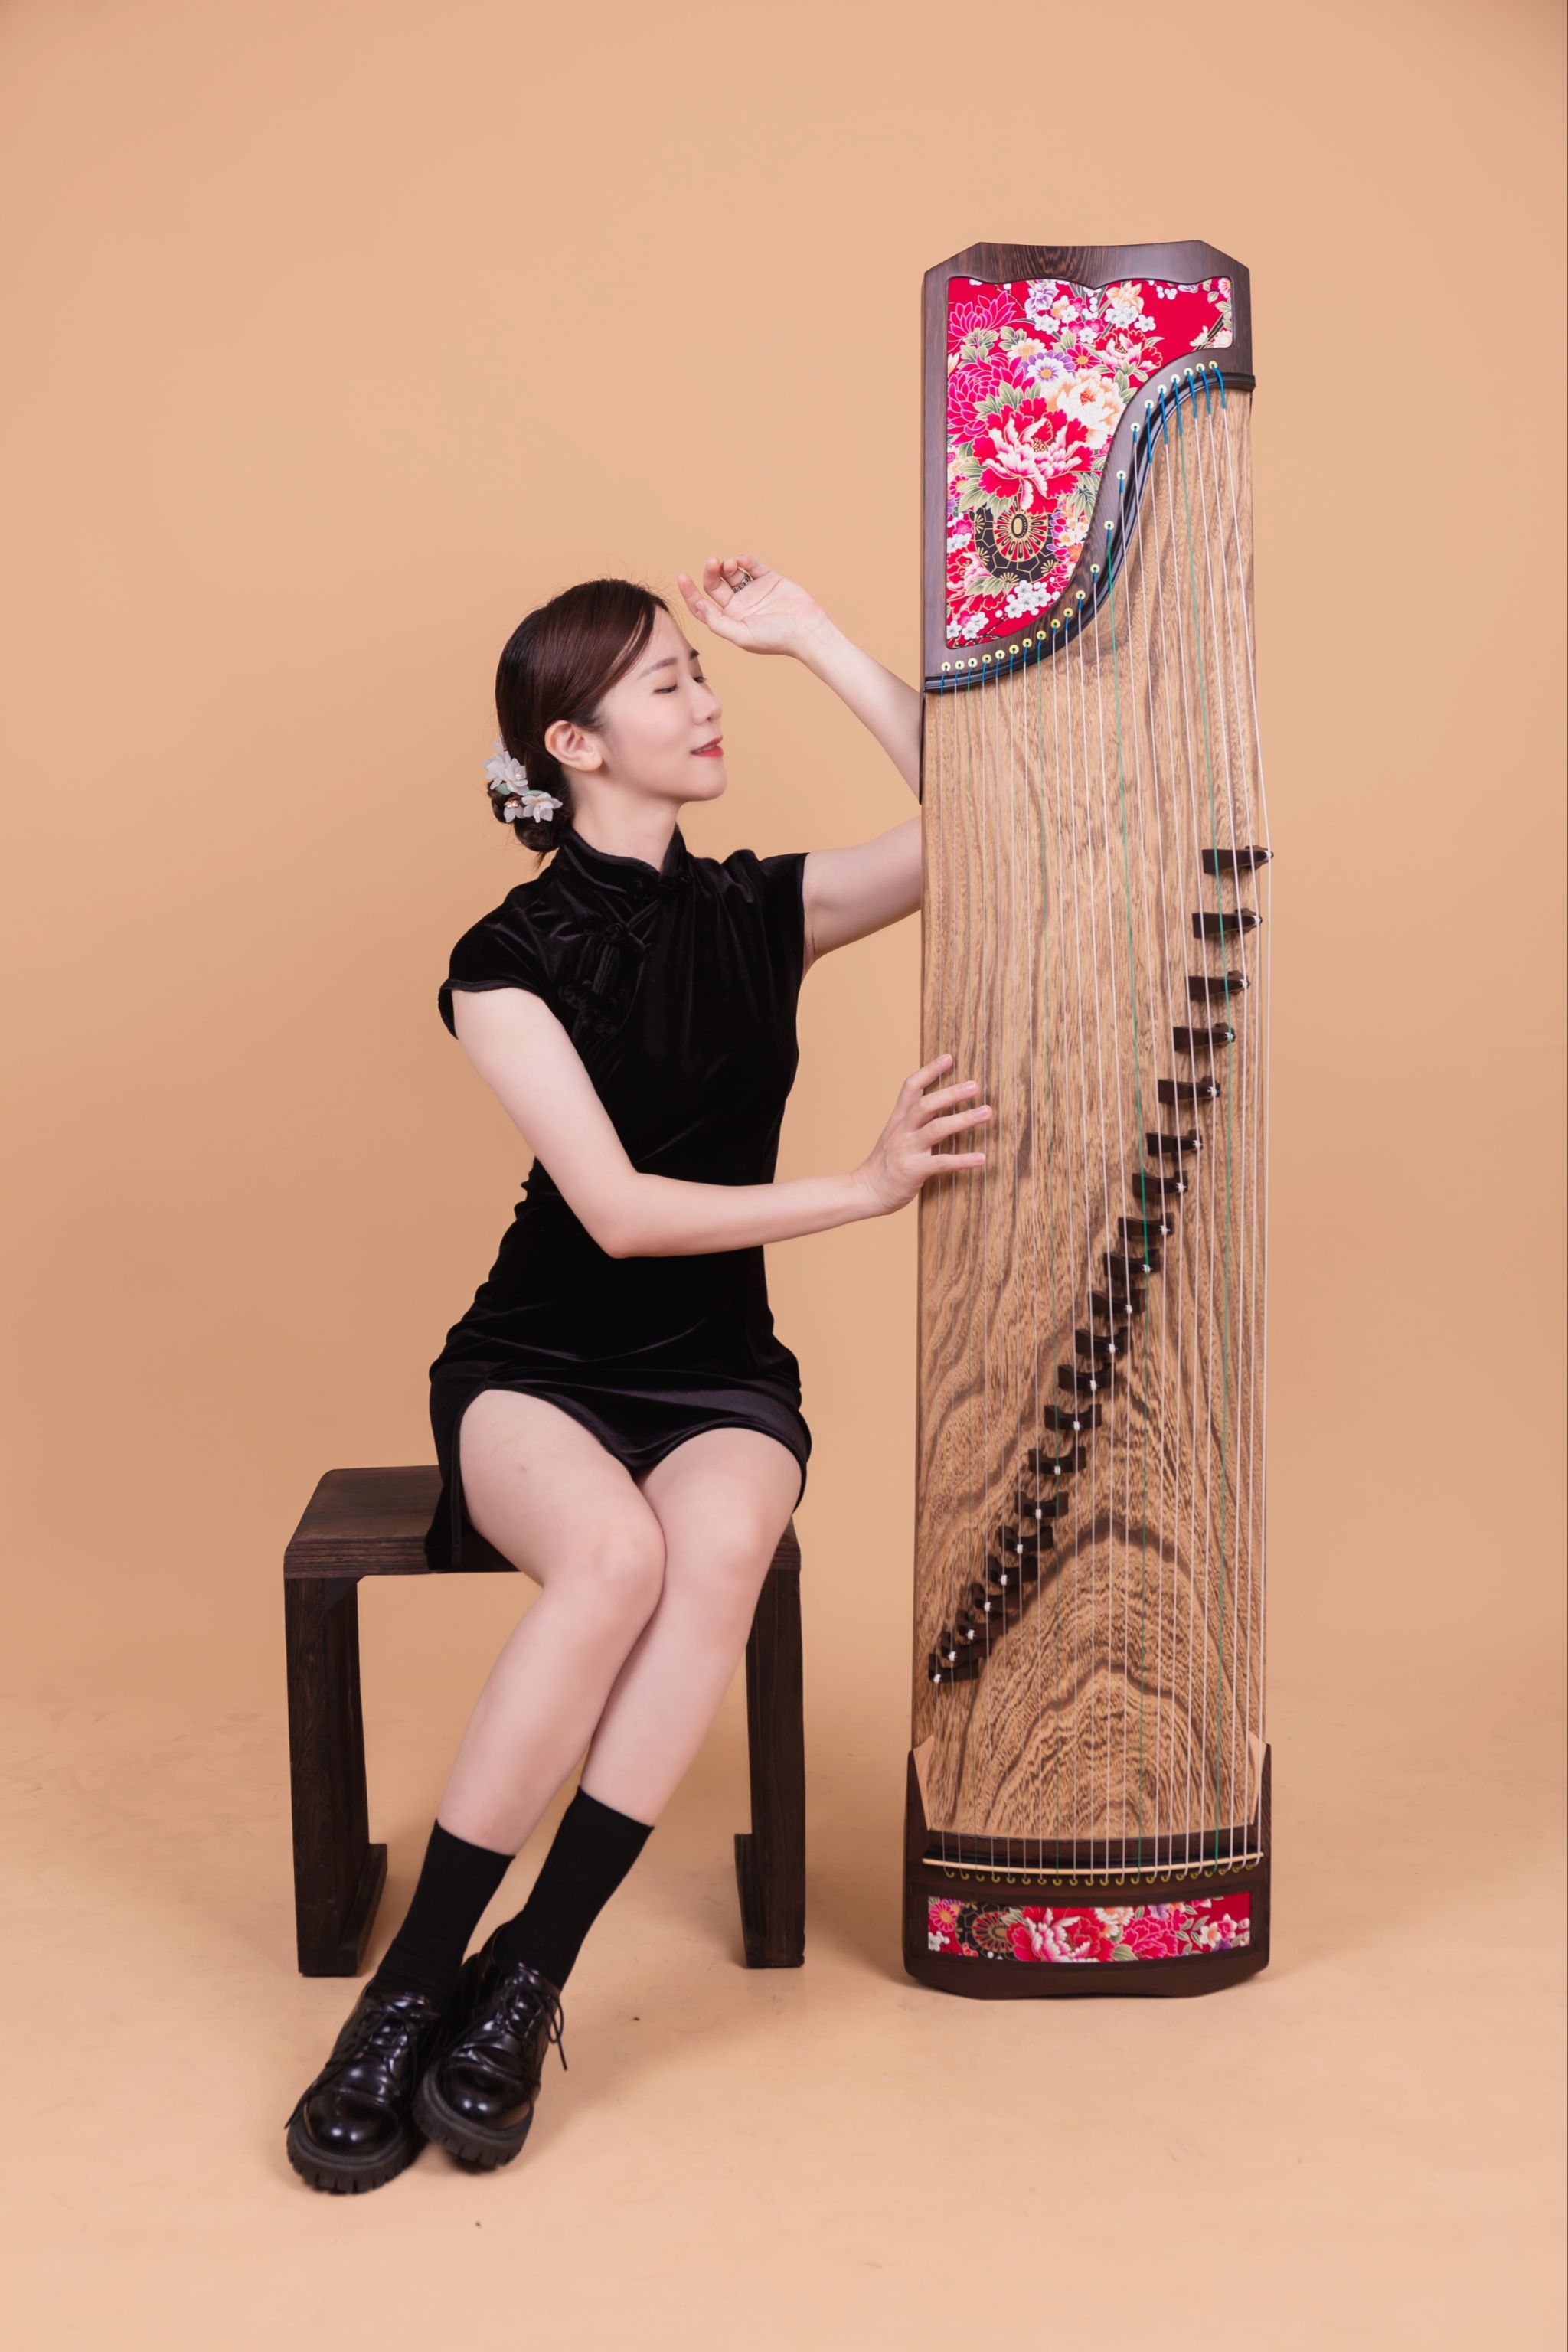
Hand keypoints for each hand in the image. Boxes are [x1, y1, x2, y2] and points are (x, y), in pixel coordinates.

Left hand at [675, 551, 828, 658]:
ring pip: (731, 573)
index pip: (702, 605)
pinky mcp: (768, 579)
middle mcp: (739, 605)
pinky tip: (743, 560)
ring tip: (730, 564)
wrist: (806, 630)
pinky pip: (752, 565)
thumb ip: (718, 623)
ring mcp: (753, 591)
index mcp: (729, 620)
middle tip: (713, 562)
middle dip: (711, 572)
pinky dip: (746, 560)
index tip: (682, 577)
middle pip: (715, 585)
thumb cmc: (775, 639)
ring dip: (727, 565)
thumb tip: (700, 606)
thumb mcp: (742, 636)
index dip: (690, 592)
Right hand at [853, 1053, 990, 1216]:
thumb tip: (936, 1103)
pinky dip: (963, 1160)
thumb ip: (912, 1119)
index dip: (929, 1071)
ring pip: (936, 1129)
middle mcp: (902, 1131)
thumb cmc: (885, 1165)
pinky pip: (942, 1163)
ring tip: (986, 1112)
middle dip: (951, 1093)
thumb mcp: (893, 1135)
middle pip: (925, 1105)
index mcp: (898, 1120)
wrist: (865, 1191)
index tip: (948, 1058)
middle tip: (975, 1086)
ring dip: (963, 1119)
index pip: (910, 1087)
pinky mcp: (914, 1171)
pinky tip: (981, 1158)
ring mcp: (907, 1150)